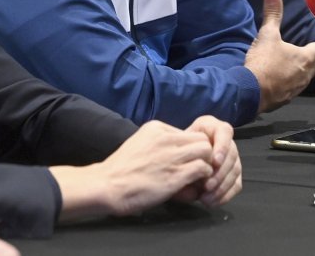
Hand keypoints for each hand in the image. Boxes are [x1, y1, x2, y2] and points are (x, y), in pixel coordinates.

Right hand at [51, 120, 214, 220]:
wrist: (107, 185)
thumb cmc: (121, 169)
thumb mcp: (140, 143)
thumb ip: (159, 144)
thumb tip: (178, 150)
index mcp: (156, 128)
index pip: (188, 132)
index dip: (191, 148)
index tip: (186, 161)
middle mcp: (166, 138)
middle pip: (201, 139)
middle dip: (204, 154)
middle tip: (198, 169)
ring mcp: (172, 156)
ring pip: (206, 151)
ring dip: (207, 165)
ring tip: (198, 178)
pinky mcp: (176, 174)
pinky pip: (203, 169)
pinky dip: (204, 178)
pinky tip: (194, 186)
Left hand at [177, 116, 241, 205]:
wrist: (171, 163)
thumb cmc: (172, 153)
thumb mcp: (176, 149)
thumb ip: (186, 156)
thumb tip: (197, 172)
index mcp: (211, 127)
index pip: (224, 131)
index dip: (222, 146)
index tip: (214, 161)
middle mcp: (224, 140)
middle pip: (232, 154)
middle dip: (220, 172)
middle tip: (207, 185)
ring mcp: (230, 157)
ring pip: (235, 170)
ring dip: (222, 186)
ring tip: (206, 198)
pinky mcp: (233, 174)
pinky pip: (236, 185)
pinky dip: (225, 195)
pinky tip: (212, 202)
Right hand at [243, 0, 314, 111]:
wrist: (252, 92)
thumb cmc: (264, 62)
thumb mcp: (267, 35)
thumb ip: (272, 15)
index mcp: (306, 58)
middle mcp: (306, 74)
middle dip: (313, 58)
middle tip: (309, 52)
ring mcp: (297, 88)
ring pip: (305, 78)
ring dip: (301, 71)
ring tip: (293, 65)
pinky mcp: (286, 99)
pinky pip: (292, 88)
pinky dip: (289, 83)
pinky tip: (279, 80)